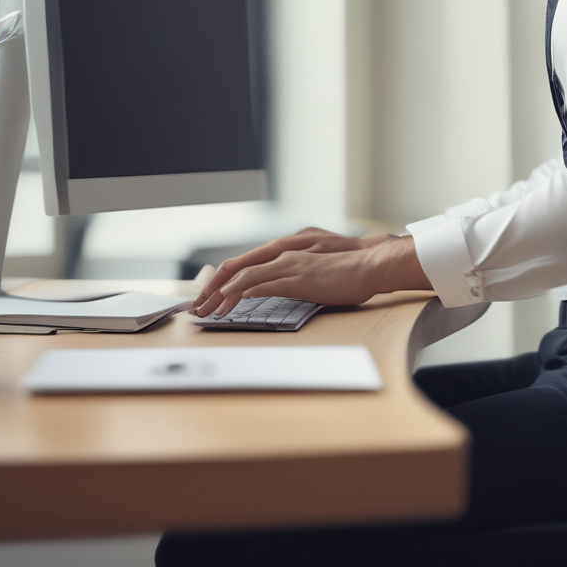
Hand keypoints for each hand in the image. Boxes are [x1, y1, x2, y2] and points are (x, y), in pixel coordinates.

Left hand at [190, 229, 430, 317]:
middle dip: (213, 290)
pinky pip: (260, 285)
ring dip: (221, 296)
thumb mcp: (315, 276)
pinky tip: (229, 304)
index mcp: (286, 254)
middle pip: (237, 270)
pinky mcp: (296, 279)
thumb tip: (282, 293)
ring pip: (244, 277)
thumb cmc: (347, 275)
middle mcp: (283, 256)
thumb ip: (296, 280)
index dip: (223, 283)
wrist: (368, 267)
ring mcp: (288, 266)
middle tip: (198, 308)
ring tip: (207, 312)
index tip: (209, 299)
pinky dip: (240, 294)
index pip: (245, 266)